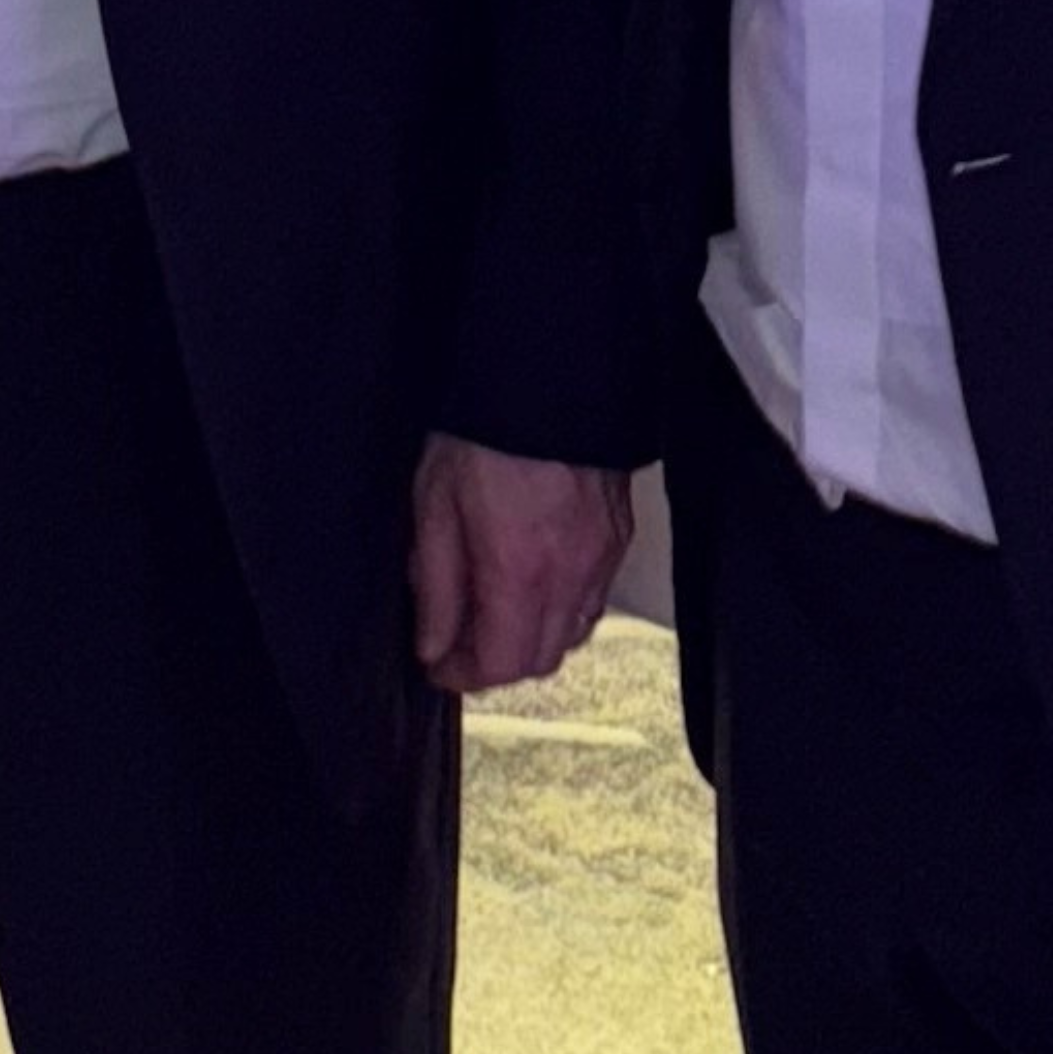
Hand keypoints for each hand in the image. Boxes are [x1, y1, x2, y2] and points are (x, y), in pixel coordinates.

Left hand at [408, 436, 633, 695]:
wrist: (547, 378)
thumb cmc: (482, 432)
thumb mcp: (433, 506)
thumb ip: (436, 585)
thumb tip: (433, 644)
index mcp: (520, 570)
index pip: (501, 663)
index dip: (463, 676)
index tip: (436, 667)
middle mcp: (571, 574)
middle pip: (540, 660)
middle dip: (495, 665)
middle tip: (456, 645)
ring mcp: (603, 557)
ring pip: (572, 634)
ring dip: (530, 640)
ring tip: (490, 615)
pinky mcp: (619, 537)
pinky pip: (593, 600)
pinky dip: (561, 611)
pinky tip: (531, 587)